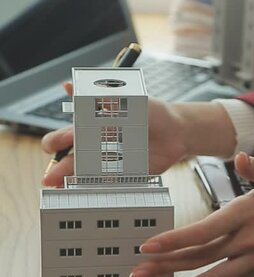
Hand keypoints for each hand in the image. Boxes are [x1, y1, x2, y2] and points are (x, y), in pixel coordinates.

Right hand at [41, 82, 236, 185]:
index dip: (57, 141)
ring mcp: (111, 162)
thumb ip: (98, 97)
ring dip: (72, 182)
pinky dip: (100, 186)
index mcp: (92, 127)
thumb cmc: (151, 112)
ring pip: (86, 175)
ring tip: (61, 187)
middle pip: (72, 160)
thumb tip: (68, 86)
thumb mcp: (123, 99)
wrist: (177, 129)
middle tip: (52, 175)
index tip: (60, 143)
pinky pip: (109, 183)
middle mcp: (98, 147)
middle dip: (59, 167)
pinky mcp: (126, 174)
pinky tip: (90, 189)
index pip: (66, 136)